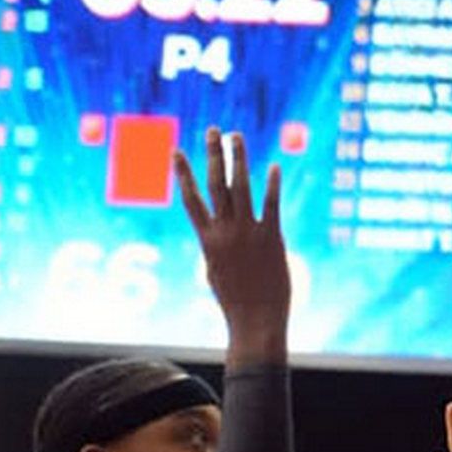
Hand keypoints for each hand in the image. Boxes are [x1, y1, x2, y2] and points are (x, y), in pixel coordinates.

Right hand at [175, 128, 290, 340]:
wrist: (256, 320)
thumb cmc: (236, 300)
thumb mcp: (216, 270)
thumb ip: (216, 246)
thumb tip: (215, 233)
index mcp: (207, 240)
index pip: (190, 199)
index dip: (182, 174)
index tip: (176, 151)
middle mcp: (225, 232)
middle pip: (216, 185)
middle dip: (213, 155)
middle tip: (212, 130)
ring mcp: (248, 233)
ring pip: (241, 188)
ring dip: (239, 159)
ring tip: (237, 136)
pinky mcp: (272, 238)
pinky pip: (271, 205)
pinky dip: (272, 185)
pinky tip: (274, 166)